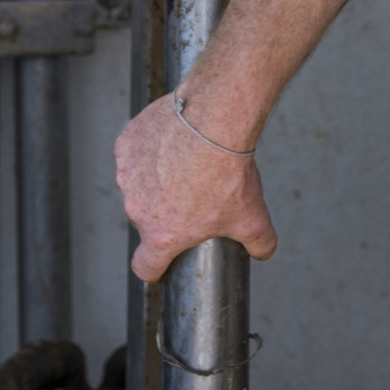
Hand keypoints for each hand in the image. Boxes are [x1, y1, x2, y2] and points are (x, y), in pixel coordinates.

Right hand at [114, 94, 277, 282]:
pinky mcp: (126, 146)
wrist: (215, 122)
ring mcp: (127, 176)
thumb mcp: (253, 217)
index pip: (145, 267)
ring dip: (155, 180)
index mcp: (162, 235)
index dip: (156, 267)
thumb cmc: (229, 171)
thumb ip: (260, 242)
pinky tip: (172, 143)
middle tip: (193, 195)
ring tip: (186, 165)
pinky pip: (134, 153)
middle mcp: (137, 209)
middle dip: (166, 212)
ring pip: (139, 185)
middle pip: (147, 220)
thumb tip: (264, 251)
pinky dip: (149, 150)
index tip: (166, 257)